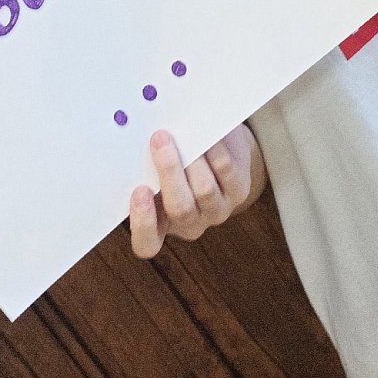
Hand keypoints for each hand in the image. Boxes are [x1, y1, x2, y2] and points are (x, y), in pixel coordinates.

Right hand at [129, 124, 263, 258]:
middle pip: (180, 209)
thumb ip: (145, 164)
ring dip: (192, 159)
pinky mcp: (239, 191)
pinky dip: (213, 149)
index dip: (142, 223)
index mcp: (160, 225)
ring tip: (183, 134)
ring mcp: (217, 211)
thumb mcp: (155, 166)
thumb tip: (138, 138)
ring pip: (204, 190)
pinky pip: (225, 170)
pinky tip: (205, 133)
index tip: (139, 190)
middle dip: (169, 172)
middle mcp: (190, 224)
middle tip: (159, 140)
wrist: (219, 147)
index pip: (147, 244)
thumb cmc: (178, 157)